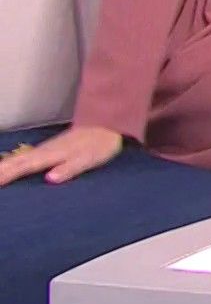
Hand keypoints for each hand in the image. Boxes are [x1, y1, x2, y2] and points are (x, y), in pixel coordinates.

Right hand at [0, 125, 123, 185]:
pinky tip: (11, 164)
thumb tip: (49, 179)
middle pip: (18, 161)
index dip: (9, 175)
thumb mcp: (88, 159)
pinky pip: (27, 156)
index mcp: (52, 155)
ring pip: (20, 157)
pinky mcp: (51, 148)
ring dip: (5, 165)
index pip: (25, 167)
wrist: (107, 124)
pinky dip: (15, 161)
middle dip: (2, 169)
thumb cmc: (99, 145)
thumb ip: (69, 168)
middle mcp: (45, 151)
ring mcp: (47, 148)